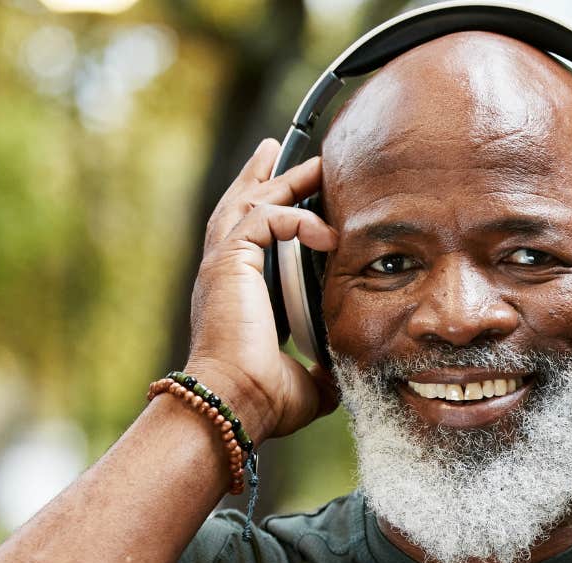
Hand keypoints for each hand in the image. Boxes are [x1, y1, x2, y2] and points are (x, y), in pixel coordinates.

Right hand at [184, 138, 339, 440]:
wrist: (236, 400)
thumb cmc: (263, 397)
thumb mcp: (310, 379)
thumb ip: (326, 364)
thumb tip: (348, 368)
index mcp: (241, 295)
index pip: (254, 241)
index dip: (274, 215)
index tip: (301, 202)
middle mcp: (226, 273)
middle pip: (242, 207)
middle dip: (266, 178)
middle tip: (283, 152)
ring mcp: (223, 263)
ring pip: (250, 202)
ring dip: (283, 180)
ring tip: (313, 163)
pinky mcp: (229, 260)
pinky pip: (264, 217)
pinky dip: (296, 217)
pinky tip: (327, 233)